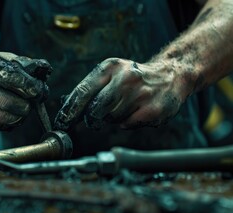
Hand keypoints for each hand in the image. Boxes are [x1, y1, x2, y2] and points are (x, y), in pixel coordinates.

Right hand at [0, 51, 51, 132]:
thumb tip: (43, 69)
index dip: (26, 85)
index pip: (7, 75)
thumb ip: (21, 64)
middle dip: (23, 106)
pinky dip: (4, 125)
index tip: (37, 92)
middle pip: (3, 100)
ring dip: (16, 118)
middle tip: (30, 107)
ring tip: (22, 115)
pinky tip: (9, 119)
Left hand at [54, 58, 191, 130]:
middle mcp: (126, 78)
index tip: (61, 123)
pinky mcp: (153, 110)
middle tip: (93, 121)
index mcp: (110, 67)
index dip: (70, 111)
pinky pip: (127, 125)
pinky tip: (135, 111)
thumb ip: (89, 90)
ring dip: (112, 119)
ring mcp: (141, 94)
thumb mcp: (110, 74)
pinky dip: (126, 122)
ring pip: (111, 119)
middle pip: (96, 109)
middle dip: (91, 119)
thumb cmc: (133, 78)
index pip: (82, 92)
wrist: (170, 75)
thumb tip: (65, 108)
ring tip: (124, 107)